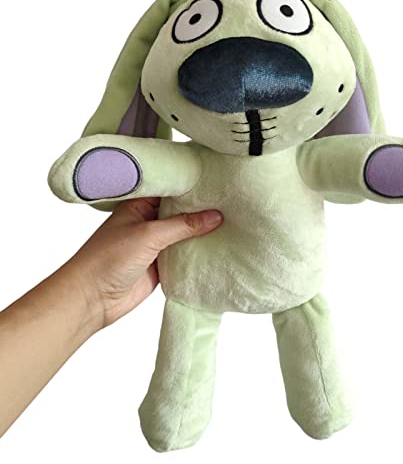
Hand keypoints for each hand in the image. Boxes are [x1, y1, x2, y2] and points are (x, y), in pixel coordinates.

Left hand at [61, 197, 222, 331]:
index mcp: (139, 205)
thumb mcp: (148, 234)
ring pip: (184, 235)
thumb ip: (182, 225)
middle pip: (181, 213)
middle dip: (201, 210)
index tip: (218, 182)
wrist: (92, 299)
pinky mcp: (161, 265)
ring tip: (231, 220)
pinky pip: (184, 255)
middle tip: (230, 201)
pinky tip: (219, 246)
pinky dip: (198, 253)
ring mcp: (155, 244)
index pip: (171, 190)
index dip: (193, 186)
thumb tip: (214, 216)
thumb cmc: (108, 258)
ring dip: (202, 232)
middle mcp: (148, 221)